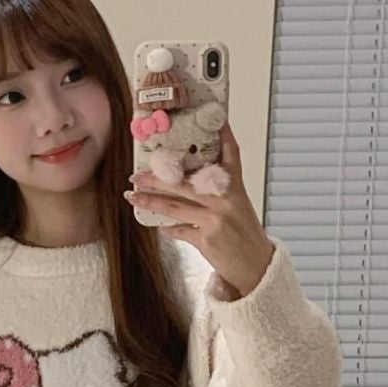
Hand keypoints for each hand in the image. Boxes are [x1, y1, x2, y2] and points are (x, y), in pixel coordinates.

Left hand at [125, 123, 275, 299]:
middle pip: (185, 183)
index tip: (217, 119)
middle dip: (157, 178)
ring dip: (151, 201)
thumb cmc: (244, 237)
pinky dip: (169, 229)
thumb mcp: (237, 209)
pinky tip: (160, 227)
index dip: (224, 136)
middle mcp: (226, 201)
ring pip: (175, 207)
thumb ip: (216, 195)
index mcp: (236, 189)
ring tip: (132, 196)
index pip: (231, 156)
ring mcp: (215, 220)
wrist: (255, 267)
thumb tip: (186, 188)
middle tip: (137, 174)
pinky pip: (179, 231)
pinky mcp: (207, 240)